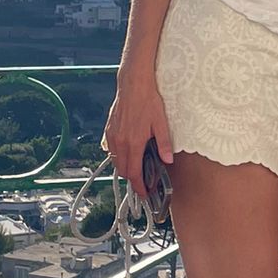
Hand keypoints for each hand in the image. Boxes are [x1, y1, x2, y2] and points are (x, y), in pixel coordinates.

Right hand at [102, 71, 173, 189]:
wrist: (133, 84)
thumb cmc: (148, 101)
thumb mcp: (161, 122)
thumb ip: (164, 144)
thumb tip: (168, 160)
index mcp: (133, 143)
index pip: (134, 173)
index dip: (139, 186)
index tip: (144, 193)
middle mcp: (120, 142)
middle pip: (123, 171)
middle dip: (132, 180)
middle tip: (143, 182)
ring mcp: (112, 136)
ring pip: (115, 161)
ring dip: (125, 168)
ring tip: (137, 168)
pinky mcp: (109, 130)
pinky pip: (111, 151)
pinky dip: (119, 157)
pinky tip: (129, 153)